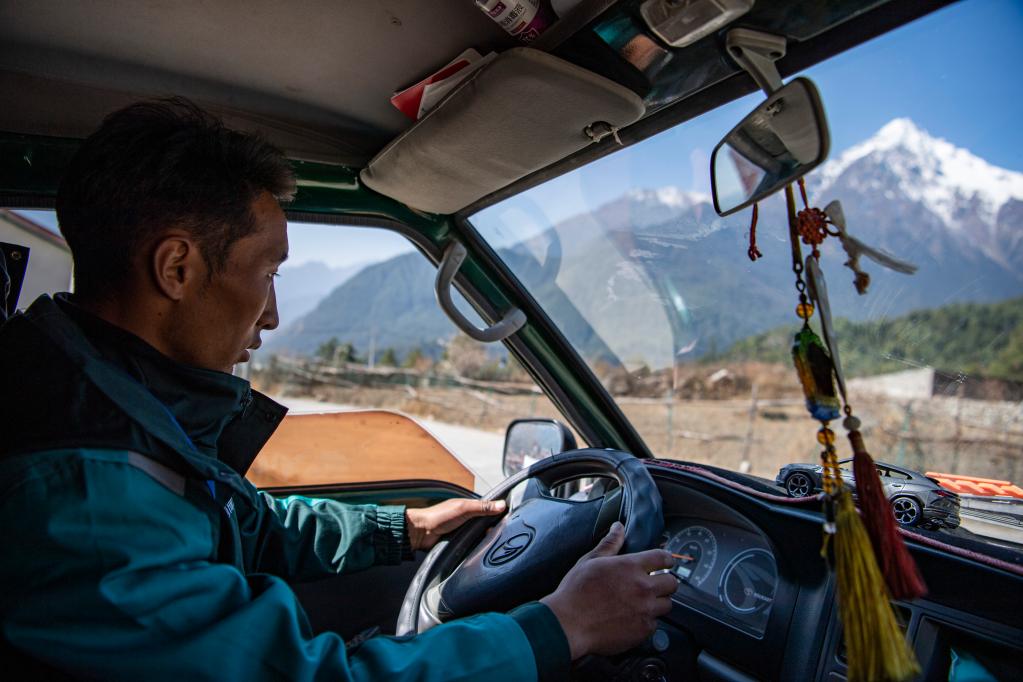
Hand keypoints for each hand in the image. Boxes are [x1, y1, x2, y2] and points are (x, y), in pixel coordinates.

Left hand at [405, 498, 506, 550]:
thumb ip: (482, 507)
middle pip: (487, 525)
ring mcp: (464, 533)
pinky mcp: (461, 545)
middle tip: (506, 534)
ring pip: (482, 537)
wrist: (421, 533)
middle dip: (495, 529)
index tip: (512, 518)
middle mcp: (468, 520)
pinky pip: (474, 547)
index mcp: (469, 508)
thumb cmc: (439, 516)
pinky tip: (486, 551)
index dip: (500, 514)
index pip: (489, 510)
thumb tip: (502, 504)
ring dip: (487, 540)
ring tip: (498, 544)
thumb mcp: (463, 508)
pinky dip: (479, 548)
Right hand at [540, 522, 675, 658]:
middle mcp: (643, 588)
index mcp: (631, 567)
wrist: (568, 625)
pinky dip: (647, 621)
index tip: (665, 562)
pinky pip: (655, 624)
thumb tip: (618, 527)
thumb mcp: (590, 561)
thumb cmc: (576, 592)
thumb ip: (610, 543)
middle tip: (652, 584)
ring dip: (657, 602)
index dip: (666, 559)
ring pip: (667, 605)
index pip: (663, 558)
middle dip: (664, 581)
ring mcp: (645, 610)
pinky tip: (632, 618)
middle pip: (671, 583)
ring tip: (641, 603)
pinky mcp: (643, 630)